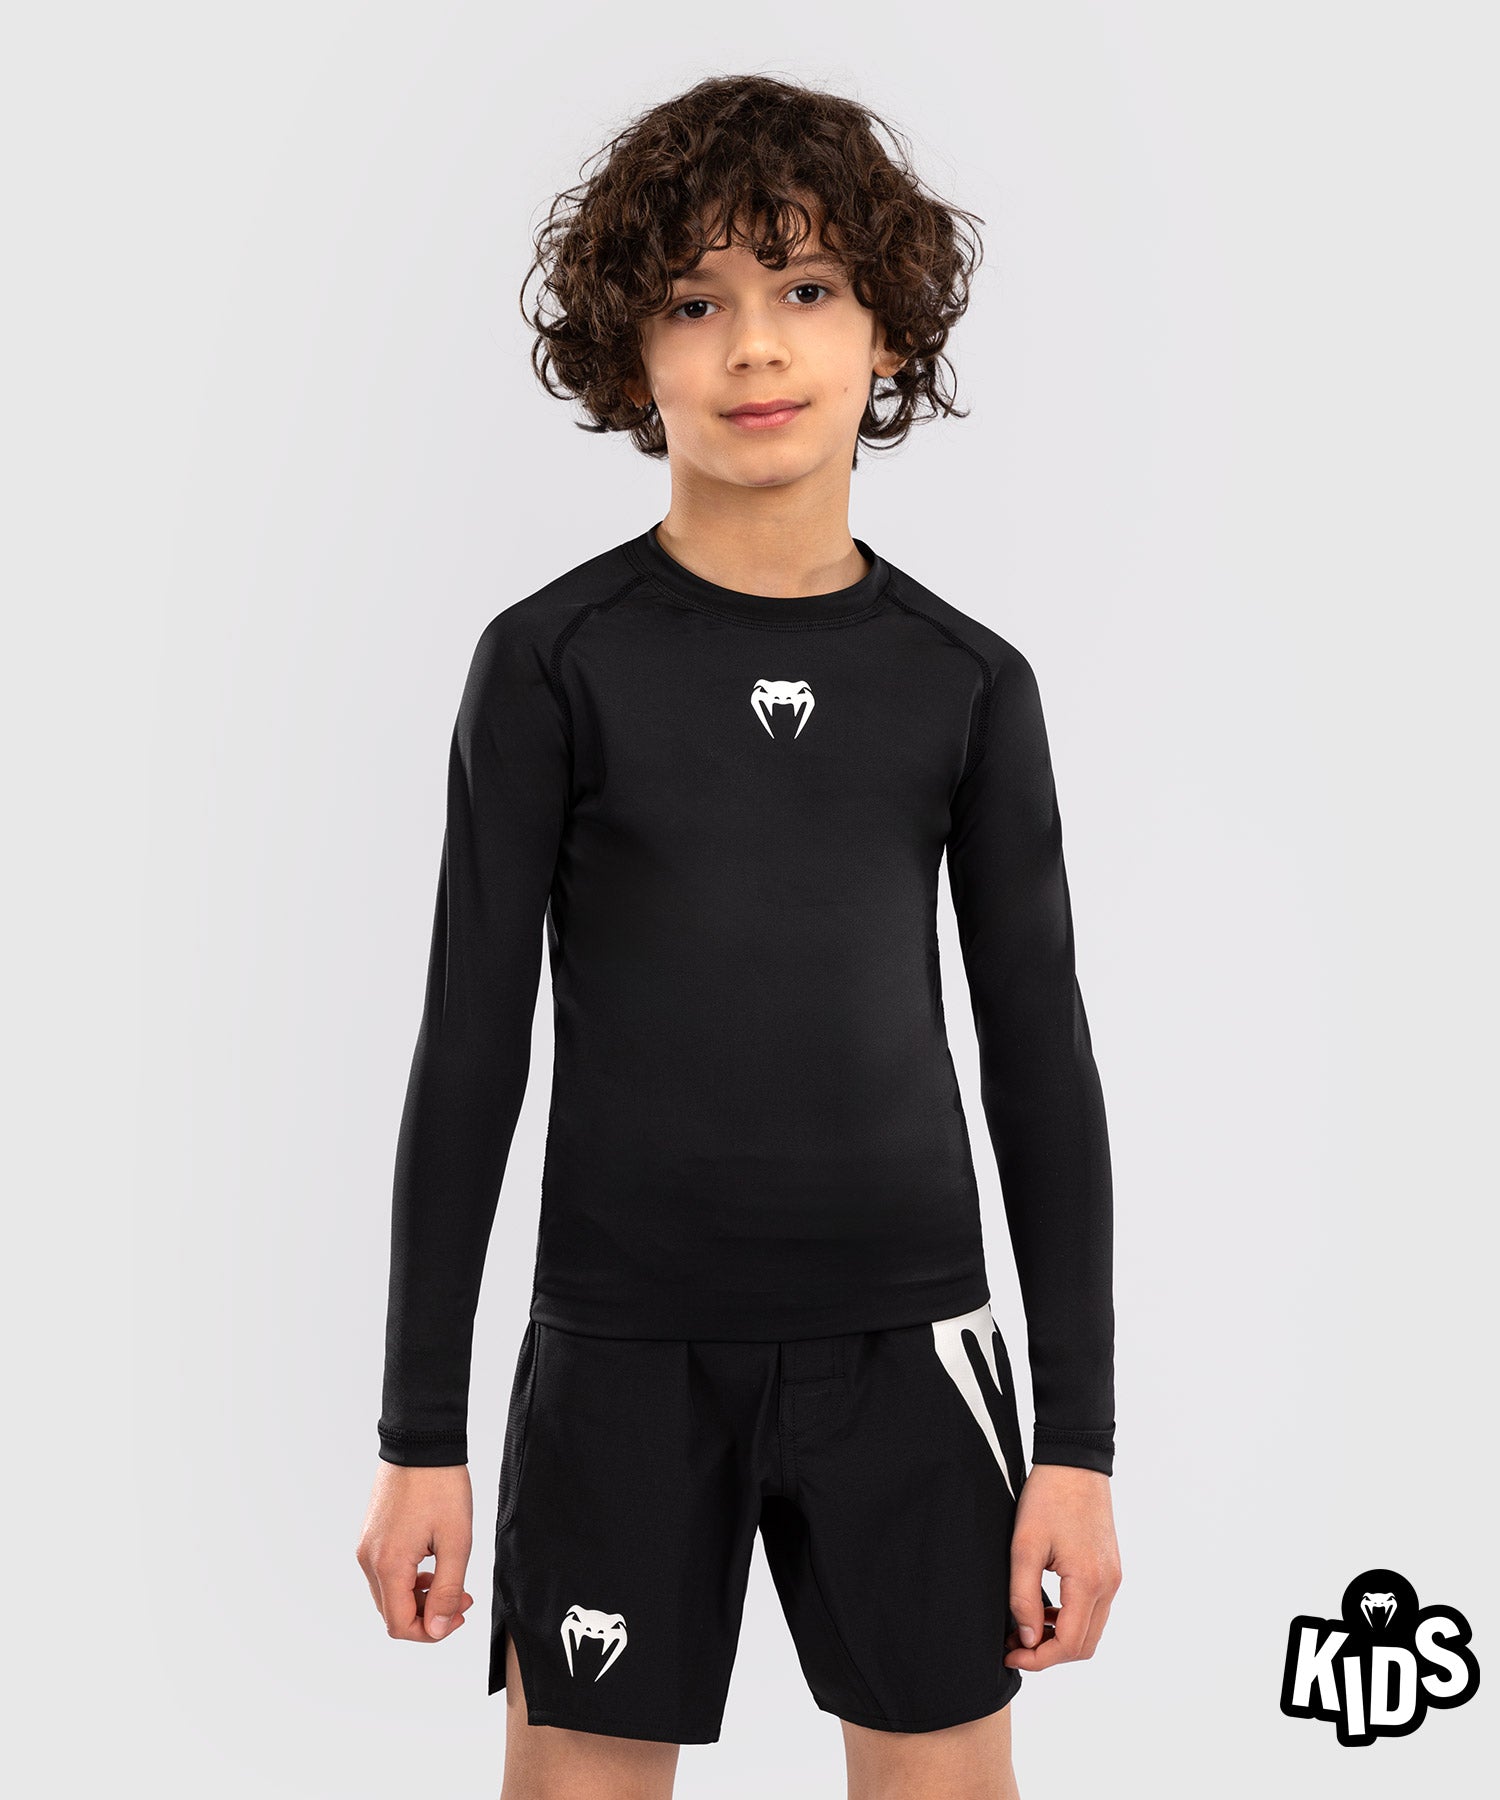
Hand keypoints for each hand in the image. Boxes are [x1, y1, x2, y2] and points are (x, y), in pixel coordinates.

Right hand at [356, 1462, 474, 1643]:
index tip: (459, 1615)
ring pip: (390, 1593)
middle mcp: (368, 1559)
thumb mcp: (456, 1541)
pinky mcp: (371, 1535)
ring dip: (420, 1597)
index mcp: (388, 1564)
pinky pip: (386, 1572)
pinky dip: (409, 1579)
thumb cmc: (441, 1485)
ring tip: (452, 1580)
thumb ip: (447, 1590)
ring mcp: (366, 1546)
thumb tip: (439, 1628)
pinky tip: (433, 1564)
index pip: (400, 1625)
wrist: (421, 1442)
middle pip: (393, 1612)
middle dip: (429, 1614)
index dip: (431, 1631)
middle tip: (462, 1597)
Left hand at [1004, 1462, 1120, 1670]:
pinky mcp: (1110, 1569)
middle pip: (1084, 1645)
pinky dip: (1070, 1618)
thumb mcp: (1024, 1547)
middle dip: (1048, 1654)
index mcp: (1089, 1582)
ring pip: (1091, 1630)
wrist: (1074, 1463)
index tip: (1010, 1653)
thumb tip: (1028, 1639)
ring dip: (1059, 1637)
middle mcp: (1108, 1585)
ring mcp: (1113, 1578)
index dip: (1038, 1659)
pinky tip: (1043, 1606)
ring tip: (1024, 1627)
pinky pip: (1093, 1609)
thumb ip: (1024, 1597)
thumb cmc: (1047, 1498)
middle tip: (1014, 1644)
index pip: (1069, 1644)